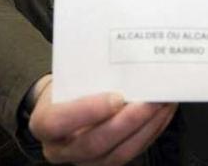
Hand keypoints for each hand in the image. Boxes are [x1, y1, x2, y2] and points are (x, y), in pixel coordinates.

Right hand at [28, 78, 176, 164]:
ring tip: (164, 104)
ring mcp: (85, 161)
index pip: (58, 123)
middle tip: (152, 101)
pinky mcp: (107, 162)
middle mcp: (61, 149)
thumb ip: (86, 73)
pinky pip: (132, 152)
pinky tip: (163, 114)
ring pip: (119, 153)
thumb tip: (121, 53)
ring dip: (146, 128)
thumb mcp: (66, 76)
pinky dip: (151, 132)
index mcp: (43, 124)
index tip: (116, 97)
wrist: (64, 103)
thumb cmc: (67, 86)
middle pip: (94, 144)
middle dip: (127, 122)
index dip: (87, 111)